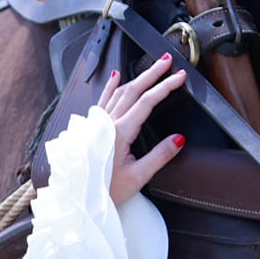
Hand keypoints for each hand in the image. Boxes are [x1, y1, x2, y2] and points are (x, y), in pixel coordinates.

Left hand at [100, 53, 187, 204]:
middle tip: (167, 60)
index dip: (165, 87)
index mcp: (120, 132)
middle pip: (133, 90)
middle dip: (152, 73)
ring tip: (151, 67)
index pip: (147, 102)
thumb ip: (160, 156)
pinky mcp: (92, 128)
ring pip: (119, 92)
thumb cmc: (106, 190)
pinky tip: (115, 76)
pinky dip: (110, 87)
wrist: (79, 197)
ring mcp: (98, 124)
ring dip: (136, 77)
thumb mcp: (138, 177)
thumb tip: (179, 139)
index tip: (180, 76)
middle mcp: (107, 123)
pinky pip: (102, 100)